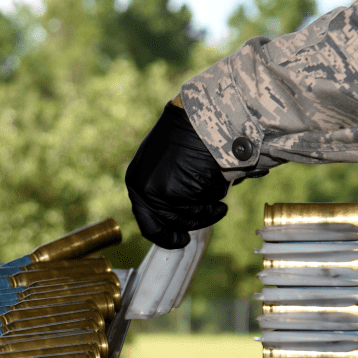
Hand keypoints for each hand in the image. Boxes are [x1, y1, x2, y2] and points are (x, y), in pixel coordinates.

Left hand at [125, 102, 230, 248]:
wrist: (200, 118)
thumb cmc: (188, 137)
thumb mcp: (165, 164)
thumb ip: (165, 189)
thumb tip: (178, 217)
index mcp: (136, 183)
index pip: (147, 223)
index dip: (165, 235)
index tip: (180, 239)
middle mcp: (142, 190)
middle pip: (169, 223)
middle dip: (193, 223)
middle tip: (212, 216)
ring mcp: (157, 192)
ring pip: (187, 217)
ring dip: (206, 212)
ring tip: (220, 203)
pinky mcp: (175, 191)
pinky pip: (200, 207)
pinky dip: (214, 203)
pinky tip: (221, 193)